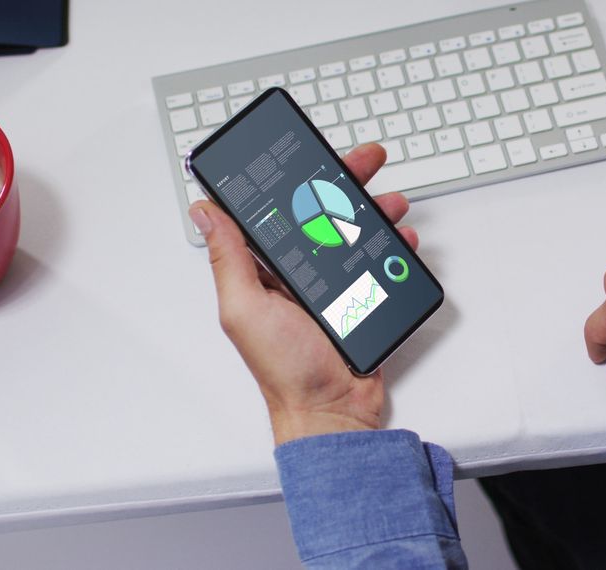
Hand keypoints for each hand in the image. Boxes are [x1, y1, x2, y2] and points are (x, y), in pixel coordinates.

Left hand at [188, 144, 416, 444]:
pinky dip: (394, 246)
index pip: (277, 210)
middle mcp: (298, 272)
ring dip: (375, 211)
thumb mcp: (244, 310)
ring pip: (355, 231)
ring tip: (391, 203)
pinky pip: (379, 261)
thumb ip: (228, 259)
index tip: (308, 154)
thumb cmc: (284, 371)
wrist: (333, 411)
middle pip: (322, 212)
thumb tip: (204, 212)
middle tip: (366, 161)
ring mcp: (332, 283)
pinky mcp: (361, 297)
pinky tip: (401, 240)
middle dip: (345, 182)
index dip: (293, 179)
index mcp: (264, 270)